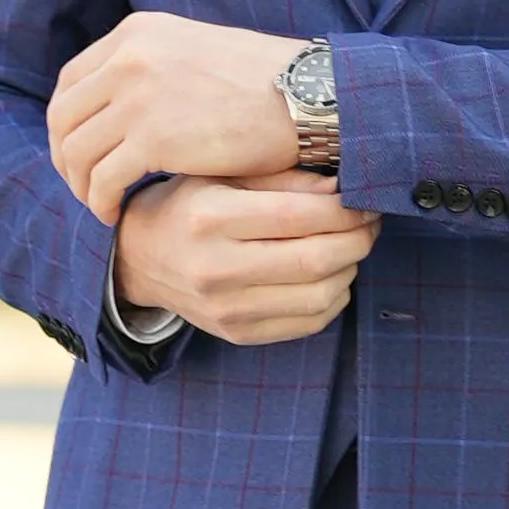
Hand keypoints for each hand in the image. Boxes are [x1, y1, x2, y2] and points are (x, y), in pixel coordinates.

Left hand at [49, 10, 310, 218]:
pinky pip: (103, 178)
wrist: (308, 95)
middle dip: (65, 156)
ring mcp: (137, 96)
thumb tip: (131, 100)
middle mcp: (128, 57)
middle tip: (81, 184)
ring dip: (81, 184)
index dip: (67, 120)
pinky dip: (100, 201)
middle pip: (64, 116)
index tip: (79, 149)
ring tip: (98, 204)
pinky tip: (113, 213)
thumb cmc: (266, 82)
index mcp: (138, 32)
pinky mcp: (153, 138)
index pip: (73, 79)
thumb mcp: (197, 52)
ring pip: (77, 151)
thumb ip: (158, 66)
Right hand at [114, 177, 374, 345]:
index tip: (365, 200)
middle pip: (315, 260)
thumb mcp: (222, 175)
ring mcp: (226, 308)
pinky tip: (330, 274)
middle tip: (370, 222)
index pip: (299, 216)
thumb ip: (281, 178)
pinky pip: (309, 322)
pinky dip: (334, 297)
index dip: (346, 210)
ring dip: (350, 269)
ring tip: (351, 246)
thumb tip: (342, 188)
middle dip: (358, 239)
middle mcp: (215, 267)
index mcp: (210, 218)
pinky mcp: (237, 333)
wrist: (138, 258)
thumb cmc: (188, 204)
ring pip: (320, 296)